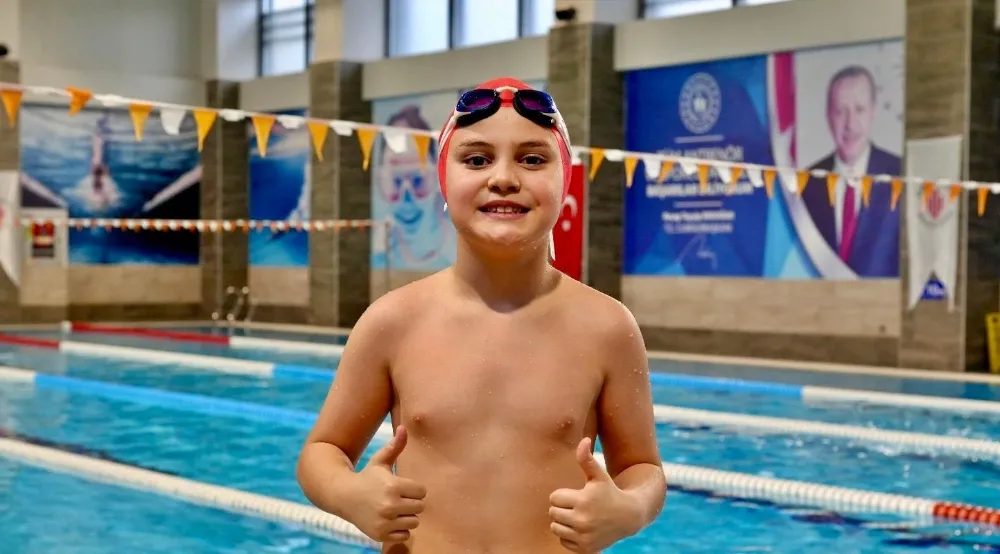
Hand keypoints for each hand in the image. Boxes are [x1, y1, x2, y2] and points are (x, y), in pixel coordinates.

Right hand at [351, 425, 425, 543]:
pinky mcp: (381, 535)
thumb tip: (404, 427)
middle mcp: (390, 505)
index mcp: (393, 486)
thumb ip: (395, 446)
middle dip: (411, 502)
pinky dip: (399, 530)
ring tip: (393, 509)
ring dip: (407, 516)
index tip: (402, 487)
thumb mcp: (380, 461)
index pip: (422, 491)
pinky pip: (405, 535)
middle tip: (397, 498)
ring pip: (414, 521)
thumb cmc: (367, 477)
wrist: (343, 497)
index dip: (413, 489)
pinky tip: (388, 520)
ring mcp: (385, 522)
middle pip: (420, 507)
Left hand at [548, 438, 641, 552]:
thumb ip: (587, 458)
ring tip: (577, 516)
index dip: (563, 495)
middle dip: (562, 508)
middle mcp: (582, 520)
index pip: (553, 498)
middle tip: (577, 506)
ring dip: (563, 522)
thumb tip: (583, 440)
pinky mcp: (585, 548)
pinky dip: (569, 536)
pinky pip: (563, 541)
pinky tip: (581, 528)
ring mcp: (584, 536)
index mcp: (583, 501)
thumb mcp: (599, 475)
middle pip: (553, 513)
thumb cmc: (610, 492)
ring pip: (555, 527)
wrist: (629, 517)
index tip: (575, 495)